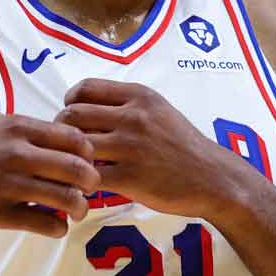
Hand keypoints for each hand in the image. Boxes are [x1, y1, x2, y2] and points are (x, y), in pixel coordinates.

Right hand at [0, 109, 101, 236]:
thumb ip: (14, 123)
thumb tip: (42, 127)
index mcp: (15, 127)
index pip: (73, 136)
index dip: (88, 151)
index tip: (86, 161)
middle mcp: (15, 152)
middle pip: (77, 166)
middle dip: (91, 180)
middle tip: (90, 188)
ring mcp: (7, 183)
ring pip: (65, 197)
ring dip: (79, 207)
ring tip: (77, 210)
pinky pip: (42, 223)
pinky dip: (57, 227)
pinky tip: (55, 226)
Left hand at [54, 78, 242, 219]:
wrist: (213, 178)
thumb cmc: (182, 144)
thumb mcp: (158, 109)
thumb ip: (125, 104)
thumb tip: (85, 105)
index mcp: (138, 96)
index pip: (85, 88)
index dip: (70, 102)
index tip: (73, 116)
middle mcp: (133, 116)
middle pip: (73, 114)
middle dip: (62, 131)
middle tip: (66, 146)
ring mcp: (131, 147)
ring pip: (77, 145)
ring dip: (68, 158)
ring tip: (72, 167)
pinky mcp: (131, 177)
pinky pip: (89, 176)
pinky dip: (80, 183)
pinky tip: (85, 187)